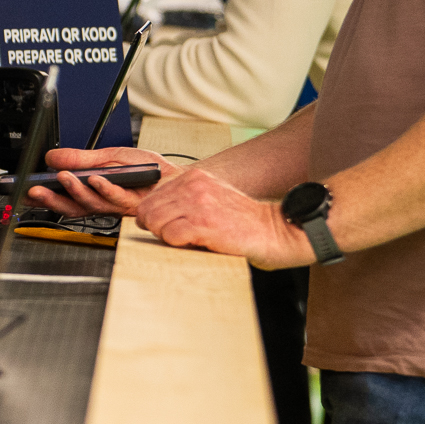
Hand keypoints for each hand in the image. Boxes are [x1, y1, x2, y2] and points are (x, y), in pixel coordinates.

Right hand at [25, 146, 169, 215]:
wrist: (174, 175)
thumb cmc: (145, 170)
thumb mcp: (107, 156)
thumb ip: (80, 159)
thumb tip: (52, 158)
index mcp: (92, 191)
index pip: (62, 197)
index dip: (42, 197)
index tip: (23, 192)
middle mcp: (101, 201)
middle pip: (71, 206)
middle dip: (50, 200)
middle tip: (34, 191)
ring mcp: (116, 203)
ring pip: (90, 202)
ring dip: (74, 190)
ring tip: (62, 178)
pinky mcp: (132, 201)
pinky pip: (115, 195)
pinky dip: (103, 187)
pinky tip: (95, 178)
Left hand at [128, 163, 313, 268]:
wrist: (277, 231)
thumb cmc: (245, 222)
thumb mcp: (211, 199)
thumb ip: (184, 200)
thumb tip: (152, 215)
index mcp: (194, 178)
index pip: (150, 196)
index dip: (153, 216)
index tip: (166, 226)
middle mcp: (194, 186)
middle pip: (147, 210)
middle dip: (156, 228)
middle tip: (177, 238)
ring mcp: (198, 204)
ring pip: (154, 222)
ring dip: (166, 237)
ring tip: (188, 241)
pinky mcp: (205, 224)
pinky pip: (170, 236)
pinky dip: (177, 245)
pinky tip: (196, 245)